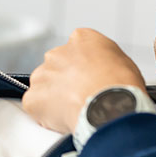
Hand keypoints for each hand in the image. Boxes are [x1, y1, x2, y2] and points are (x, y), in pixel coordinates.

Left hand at [23, 28, 145, 133]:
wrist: (109, 107)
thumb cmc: (120, 85)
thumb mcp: (123, 59)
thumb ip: (104, 57)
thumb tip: (102, 67)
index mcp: (81, 39)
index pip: (76, 48)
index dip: (84, 65)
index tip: (89, 76)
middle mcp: (58, 53)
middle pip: (57, 66)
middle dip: (66, 79)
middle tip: (81, 94)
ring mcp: (42, 75)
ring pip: (44, 85)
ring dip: (54, 96)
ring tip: (74, 108)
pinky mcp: (32, 98)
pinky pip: (35, 106)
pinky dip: (45, 113)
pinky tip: (63, 117)